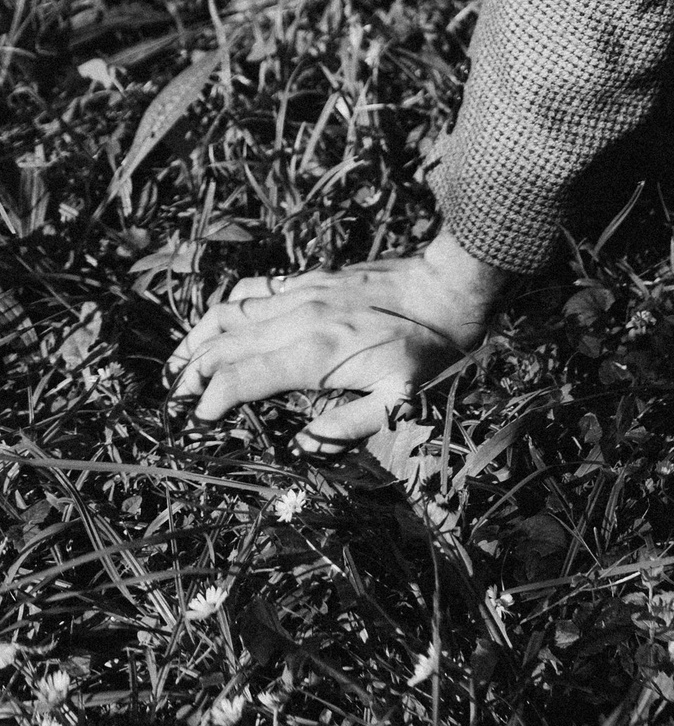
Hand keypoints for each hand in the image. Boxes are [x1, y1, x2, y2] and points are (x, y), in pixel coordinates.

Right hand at [166, 229, 506, 446]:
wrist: (449, 285)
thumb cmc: (428, 348)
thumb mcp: (399, 401)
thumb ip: (345, 429)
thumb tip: (298, 447)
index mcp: (315, 353)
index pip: (239, 378)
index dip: (209, 404)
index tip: (195, 426)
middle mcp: (298, 318)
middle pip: (224, 344)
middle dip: (190, 376)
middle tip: (171, 404)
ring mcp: (302, 292)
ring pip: (230, 310)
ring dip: (196, 339)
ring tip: (175, 366)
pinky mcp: (311, 277)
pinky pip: (255, 287)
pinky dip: (225, 306)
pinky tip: (215, 322)